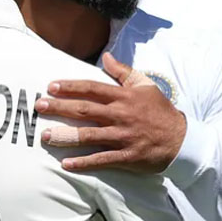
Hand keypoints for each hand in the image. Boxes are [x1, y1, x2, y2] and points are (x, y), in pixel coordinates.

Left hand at [36, 52, 185, 172]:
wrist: (182, 139)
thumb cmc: (160, 110)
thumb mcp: (145, 85)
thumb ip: (123, 71)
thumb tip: (106, 56)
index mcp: (123, 97)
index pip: (92, 88)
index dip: (70, 87)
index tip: (51, 86)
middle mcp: (120, 115)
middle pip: (85, 110)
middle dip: (60, 107)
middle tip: (39, 106)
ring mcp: (123, 136)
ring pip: (89, 135)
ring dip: (66, 135)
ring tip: (46, 135)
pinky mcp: (126, 156)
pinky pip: (102, 160)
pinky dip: (84, 162)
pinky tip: (67, 164)